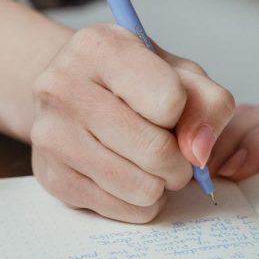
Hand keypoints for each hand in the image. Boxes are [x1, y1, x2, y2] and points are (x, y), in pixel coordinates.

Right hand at [31, 24, 234, 222]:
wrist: (70, 91)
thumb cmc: (130, 81)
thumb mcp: (179, 72)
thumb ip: (208, 104)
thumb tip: (198, 153)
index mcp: (98, 48)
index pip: (169, 101)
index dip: (184, 114)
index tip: (173, 111)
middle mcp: (63, 87)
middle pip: (155, 151)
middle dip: (180, 162)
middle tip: (175, 153)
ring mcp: (50, 134)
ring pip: (141, 188)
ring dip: (160, 184)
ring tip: (150, 165)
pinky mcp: (50, 176)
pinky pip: (121, 210)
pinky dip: (137, 202)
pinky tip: (127, 177)